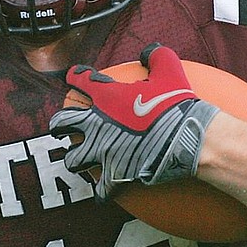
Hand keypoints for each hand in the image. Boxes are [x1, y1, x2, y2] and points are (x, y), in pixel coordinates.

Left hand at [49, 43, 218, 201]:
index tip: (74, 77)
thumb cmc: (178, 103)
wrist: (188, 137)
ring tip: (78, 161)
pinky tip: (102, 195)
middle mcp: (97, 124)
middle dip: (59, 125)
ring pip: (73, 160)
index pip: (80, 81)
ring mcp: (103, 151)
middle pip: (62, 123)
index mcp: (106, 97)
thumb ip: (156, 55)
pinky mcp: (115, 175)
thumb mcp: (169, 69)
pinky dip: (101, 193)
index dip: (75, 77)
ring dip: (75, 160)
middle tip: (61, 128)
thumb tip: (148, 51)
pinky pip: (99, 190)